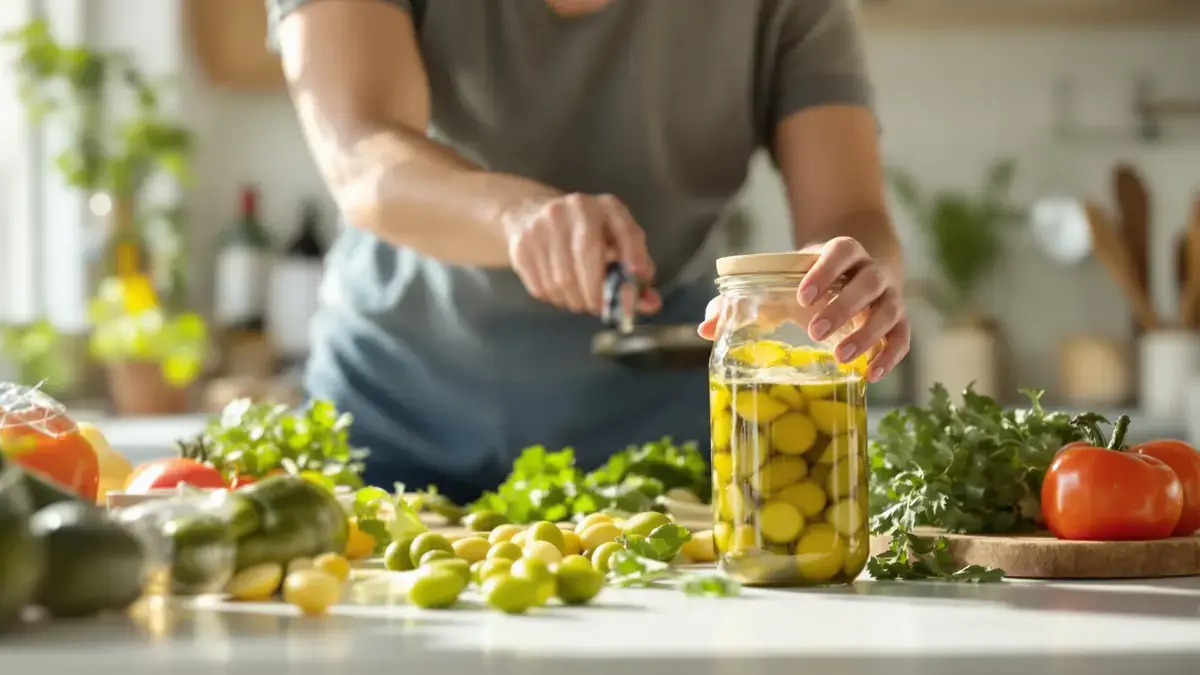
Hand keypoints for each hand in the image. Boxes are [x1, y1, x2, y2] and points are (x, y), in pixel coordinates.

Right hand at [501, 193, 660, 314]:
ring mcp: (545, 223)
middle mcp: (576, 208)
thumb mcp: (616, 244)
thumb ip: (636, 275)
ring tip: (578, 298)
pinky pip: (541, 286)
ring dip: (574, 300)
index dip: (634, 255)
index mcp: (607, 207)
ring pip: (562, 280)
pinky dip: (554, 298)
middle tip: (598, 308)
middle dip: (596, 292)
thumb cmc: (587, 236)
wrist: (530, 213)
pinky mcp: (523, 243)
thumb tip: (651, 305)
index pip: (626, 230)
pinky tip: (559, 290)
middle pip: (587, 257)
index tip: (639, 278)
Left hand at [697, 237, 909, 382]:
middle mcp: (872, 271)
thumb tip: (705, 328)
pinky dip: (891, 356)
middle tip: (815, 332)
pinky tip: (872, 375)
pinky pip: (902, 338)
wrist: (856, 273)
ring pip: (888, 312)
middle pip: (867, 284)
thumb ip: (741, 302)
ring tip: (842, 358)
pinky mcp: (899, 322)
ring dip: (867, 335)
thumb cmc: (809, 283)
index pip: (840, 252)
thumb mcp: (779, 284)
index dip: (823, 271)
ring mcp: (890, 296)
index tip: (802, 296)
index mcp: (843, 253)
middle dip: (843, 307)